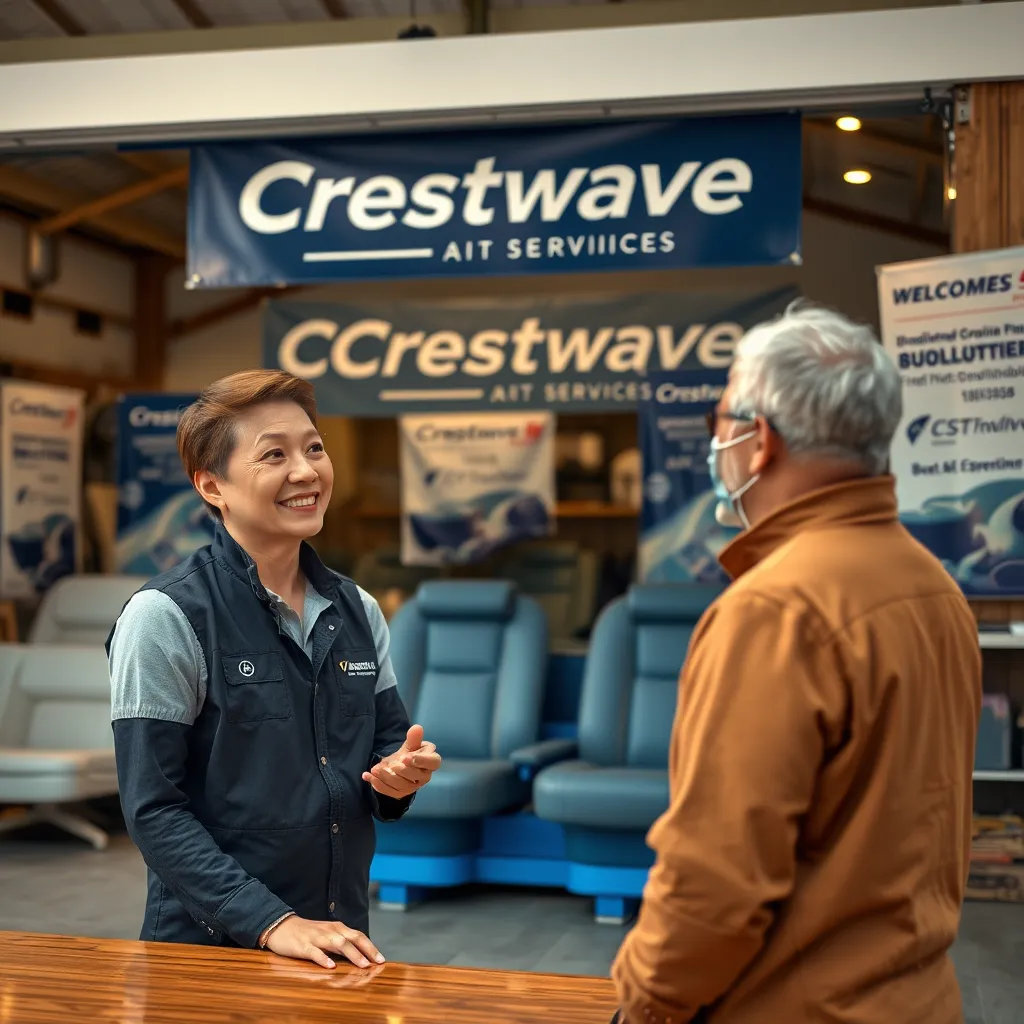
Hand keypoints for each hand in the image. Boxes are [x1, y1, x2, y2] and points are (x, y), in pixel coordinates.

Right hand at [264, 914, 384, 969]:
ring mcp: (317, 938)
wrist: (282, 926)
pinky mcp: (303, 946)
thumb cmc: (307, 933)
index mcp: (337, 928)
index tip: (381, 959)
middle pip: (352, 938)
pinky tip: (331, 966)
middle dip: (367, 950)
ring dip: (352, 954)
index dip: (370, 947)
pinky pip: (315, 953)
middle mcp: (330, 931)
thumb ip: (341, 942)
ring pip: (338, 944)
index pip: (358, 936)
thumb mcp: (327, 934)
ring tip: (363, 965)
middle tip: (377, 962)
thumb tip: (360, 955)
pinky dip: (324, 959)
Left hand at [361, 724, 441, 799]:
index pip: (432, 762)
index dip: (420, 760)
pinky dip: (377, 784)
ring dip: (386, 777)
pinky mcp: (400, 793)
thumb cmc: (411, 753)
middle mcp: (425, 777)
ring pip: (401, 785)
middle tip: (391, 764)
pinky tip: (368, 775)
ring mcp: (413, 787)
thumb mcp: (412, 744)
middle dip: (401, 770)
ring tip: (376, 768)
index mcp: (432, 762)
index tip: (405, 757)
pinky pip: (389, 791)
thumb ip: (414, 738)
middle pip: (415, 775)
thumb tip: (416, 728)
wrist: (401, 764)